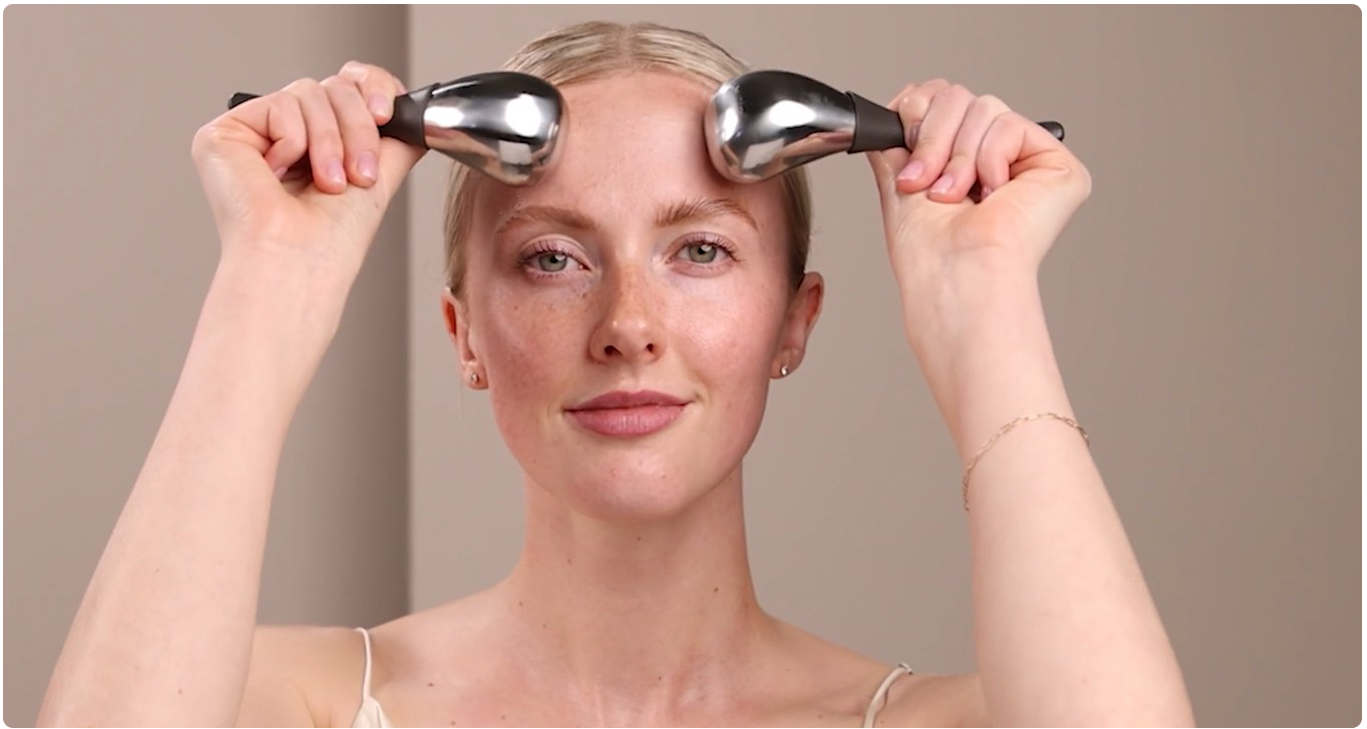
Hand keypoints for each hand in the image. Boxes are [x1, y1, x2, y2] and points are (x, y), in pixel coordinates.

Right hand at [190, 61, 423, 283]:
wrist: (301, 260)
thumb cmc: (334, 238)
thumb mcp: (379, 174)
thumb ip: (396, 138)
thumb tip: (415, 113)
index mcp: (316, 143)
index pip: (345, 85)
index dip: (371, 86)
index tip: (388, 114)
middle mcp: (282, 134)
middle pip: (331, 86)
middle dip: (357, 127)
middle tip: (359, 171)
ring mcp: (252, 132)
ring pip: (308, 92)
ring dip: (330, 141)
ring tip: (328, 183)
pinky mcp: (223, 133)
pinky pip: (280, 105)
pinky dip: (294, 143)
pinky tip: (279, 178)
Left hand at [866, 80, 1091, 329]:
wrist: (953, 275)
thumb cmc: (929, 251)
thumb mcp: (898, 177)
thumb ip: (899, 136)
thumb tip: (903, 100)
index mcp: (963, 164)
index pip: (944, 100)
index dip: (918, 112)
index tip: (902, 144)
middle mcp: (997, 160)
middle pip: (960, 97)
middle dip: (931, 138)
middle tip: (925, 180)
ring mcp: (1029, 162)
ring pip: (984, 106)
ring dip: (957, 156)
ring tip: (955, 196)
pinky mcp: (1058, 166)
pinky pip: (1009, 124)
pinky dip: (988, 159)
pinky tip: (991, 195)